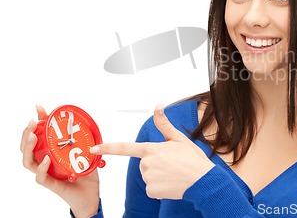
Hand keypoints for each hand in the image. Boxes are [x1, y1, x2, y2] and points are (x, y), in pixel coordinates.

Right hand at [20, 105, 99, 217]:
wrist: (90, 195)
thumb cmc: (85, 174)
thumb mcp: (86, 152)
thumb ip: (85, 139)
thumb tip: (89, 122)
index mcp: (49, 153)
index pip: (37, 136)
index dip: (37, 122)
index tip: (38, 108)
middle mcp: (44, 162)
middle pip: (26, 148)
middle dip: (26, 133)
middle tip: (32, 122)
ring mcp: (47, 173)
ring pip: (28, 162)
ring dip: (28, 148)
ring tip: (33, 137)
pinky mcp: (52, 184)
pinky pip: (41, 177)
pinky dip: (42, 168)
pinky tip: (46, 159)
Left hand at [91, 105, 214, 199]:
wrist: (203, 181)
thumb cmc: (193, 160)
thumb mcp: (178, 138)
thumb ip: (163, 123)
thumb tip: (158, 105)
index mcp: (151, 149)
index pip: (124, 147)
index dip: (107, 147)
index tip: (93, 149)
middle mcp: (147, 164)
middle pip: (144, 163)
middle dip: (155, 163)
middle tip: (172, 164)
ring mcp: (148, 178)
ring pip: (148, 176)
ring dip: (158, 175)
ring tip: (174, 173)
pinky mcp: (152, 192)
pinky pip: (151, 188)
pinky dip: (160, 186)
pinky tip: (171, 183)